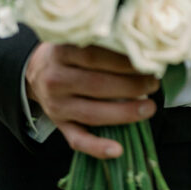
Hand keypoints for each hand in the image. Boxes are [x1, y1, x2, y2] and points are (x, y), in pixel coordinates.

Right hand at [25, 42, 159, 157]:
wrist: (37, 70)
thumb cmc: (69, 52)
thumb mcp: (78, 39)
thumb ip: (102, 43)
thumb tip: (142, 48)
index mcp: (62, 52)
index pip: (95, 56)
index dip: (123, 61)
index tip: (147, 61)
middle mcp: (56, 79)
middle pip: (96, 85)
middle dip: (130, 86)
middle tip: (153, 83)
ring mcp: (56, 105)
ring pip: (91, 113)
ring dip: (124, 114)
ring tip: (149, 108)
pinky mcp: (59, 125)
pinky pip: (77, 140)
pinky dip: (97, 148)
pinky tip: (117, 150)